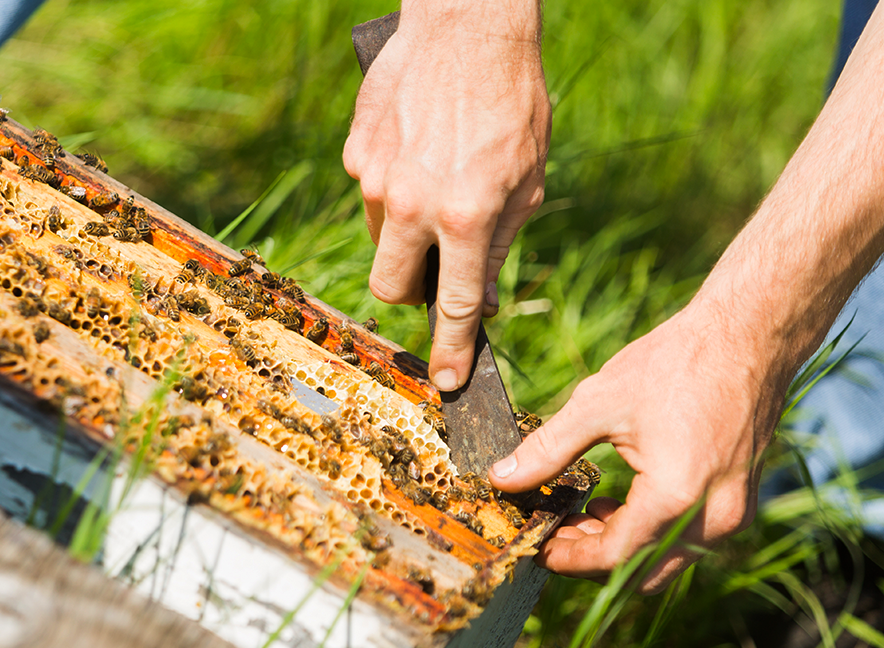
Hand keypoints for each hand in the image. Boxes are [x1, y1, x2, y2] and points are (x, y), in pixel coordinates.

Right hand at [342, 0, 549, 390]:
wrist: (468, 27)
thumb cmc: (512, 101)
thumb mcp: (527, 180)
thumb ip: (500, 244)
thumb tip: (481, 298)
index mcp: (465, 216)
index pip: (455, 305)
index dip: (453, 351)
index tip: (449, 385)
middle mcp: (412, 204)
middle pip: (389, 288)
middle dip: (409, 292)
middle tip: (433, 270)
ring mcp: (376, 179)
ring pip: (379, 238)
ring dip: (403, 233)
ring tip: (436, 184)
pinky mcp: (356, 152)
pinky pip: (370, 192)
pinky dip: (392, 187)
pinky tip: (419, 151)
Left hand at [487, 302, 784, 592]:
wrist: (747, 335)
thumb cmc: (675, 363)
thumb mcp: (598, 404)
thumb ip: (547, 450)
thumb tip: (500, 478)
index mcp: (675, 497)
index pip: (613, 558)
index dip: (569, 559)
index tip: (537, 547)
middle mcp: (712, 517)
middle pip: (642, 572)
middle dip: (593, 560)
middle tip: (554, 532)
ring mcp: (734, 513)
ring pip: (667, 560)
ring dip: (622, 546)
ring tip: (581, 513)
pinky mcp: (741, 501)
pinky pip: (689, 539)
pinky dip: (650, 533)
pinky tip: (619, 501)